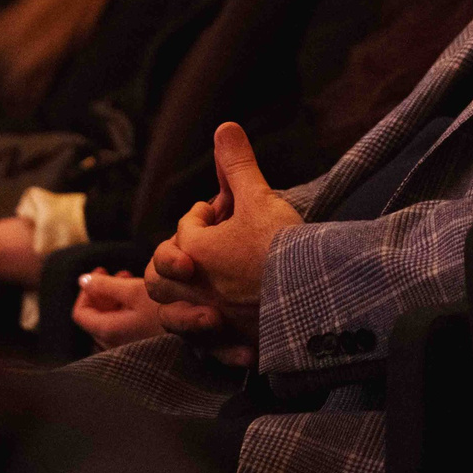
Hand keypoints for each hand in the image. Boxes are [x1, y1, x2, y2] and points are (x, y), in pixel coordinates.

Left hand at [73, 269, 165, 349]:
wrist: (202, 331)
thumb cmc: (168, 310)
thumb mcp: (135, 290)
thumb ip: (105, 285)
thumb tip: (82, 280)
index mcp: (107, 331)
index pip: (80, 313)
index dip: (86, 291)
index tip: (102, 272)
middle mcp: (114, 345)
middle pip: (95, 318)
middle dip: (103, 293)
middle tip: (120, 274)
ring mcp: (129, 348)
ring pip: (111, 323)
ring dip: (117, 301)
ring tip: (135, 284)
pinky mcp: (144, 348)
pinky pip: (125, 329)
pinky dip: (128, 312)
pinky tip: (146, 300)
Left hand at [145, 122, 301, 358]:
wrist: (313, 295)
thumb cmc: (282, 245)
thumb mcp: (260, 196)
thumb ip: (238, 164)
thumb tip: (224, 127)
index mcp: (195, 252)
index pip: (186, 227)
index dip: (204, 214)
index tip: (224, 208)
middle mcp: (194, 288)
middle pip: (159, 274)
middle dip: (173, 259)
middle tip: (196, 250)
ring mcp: (210, 318)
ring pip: (170, 313)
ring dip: (180, 299)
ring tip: (200, 286)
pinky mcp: (229, 341)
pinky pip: (203, 344)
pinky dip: (207, 336)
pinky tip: (221, 325)